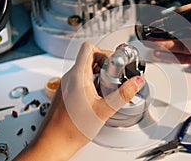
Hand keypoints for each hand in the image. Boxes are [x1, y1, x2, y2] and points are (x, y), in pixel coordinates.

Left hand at [13, 42, 144, 160]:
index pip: (89, 48)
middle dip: (106, 66)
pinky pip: (81, 80)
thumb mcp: (104, 110)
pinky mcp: (66, 92)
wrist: (53, 143)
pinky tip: (98, 99)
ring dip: (100, 75)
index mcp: (77, 76)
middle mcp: (70, 77)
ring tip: (108, 90)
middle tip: (115, 79)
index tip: (115, 65)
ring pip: (86, 70)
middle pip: (90, 58)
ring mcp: (66, 84)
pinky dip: (92, 84)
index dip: (105, 52)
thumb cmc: (71, 129)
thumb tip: (136, 82)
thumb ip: (123, 94)